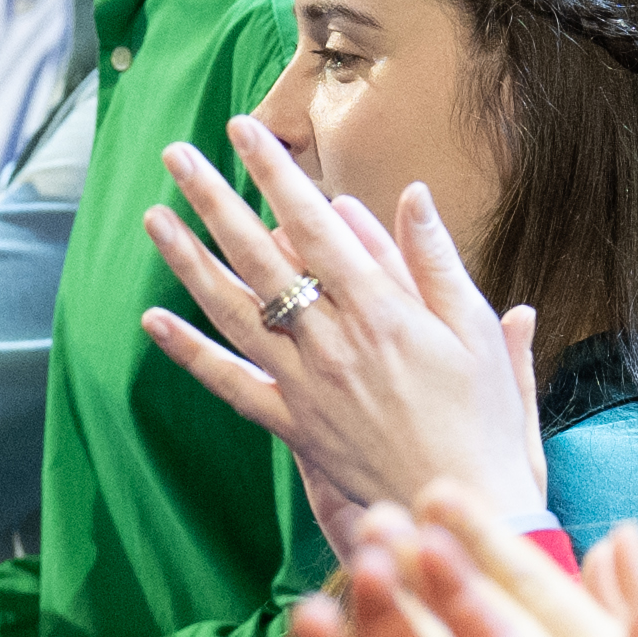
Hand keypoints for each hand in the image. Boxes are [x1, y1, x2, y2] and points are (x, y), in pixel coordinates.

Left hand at [139, 121, 551, 543]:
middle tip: (176, 156)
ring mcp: (305, 384)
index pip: (314, 225)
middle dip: (213, 200)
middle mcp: (332, 341)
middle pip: (258, 257)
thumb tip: (411, 195)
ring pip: (233, 311)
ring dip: (188, 262)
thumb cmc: (484, 419)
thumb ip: (436, 261)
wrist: (461, 505)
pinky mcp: (292, 425)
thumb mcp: (476, 331)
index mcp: (382, 310)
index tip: (244, 130)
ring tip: (153, 218)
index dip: (275, 174)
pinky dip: (188, 353)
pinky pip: (230, 383)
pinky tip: (153, 322)